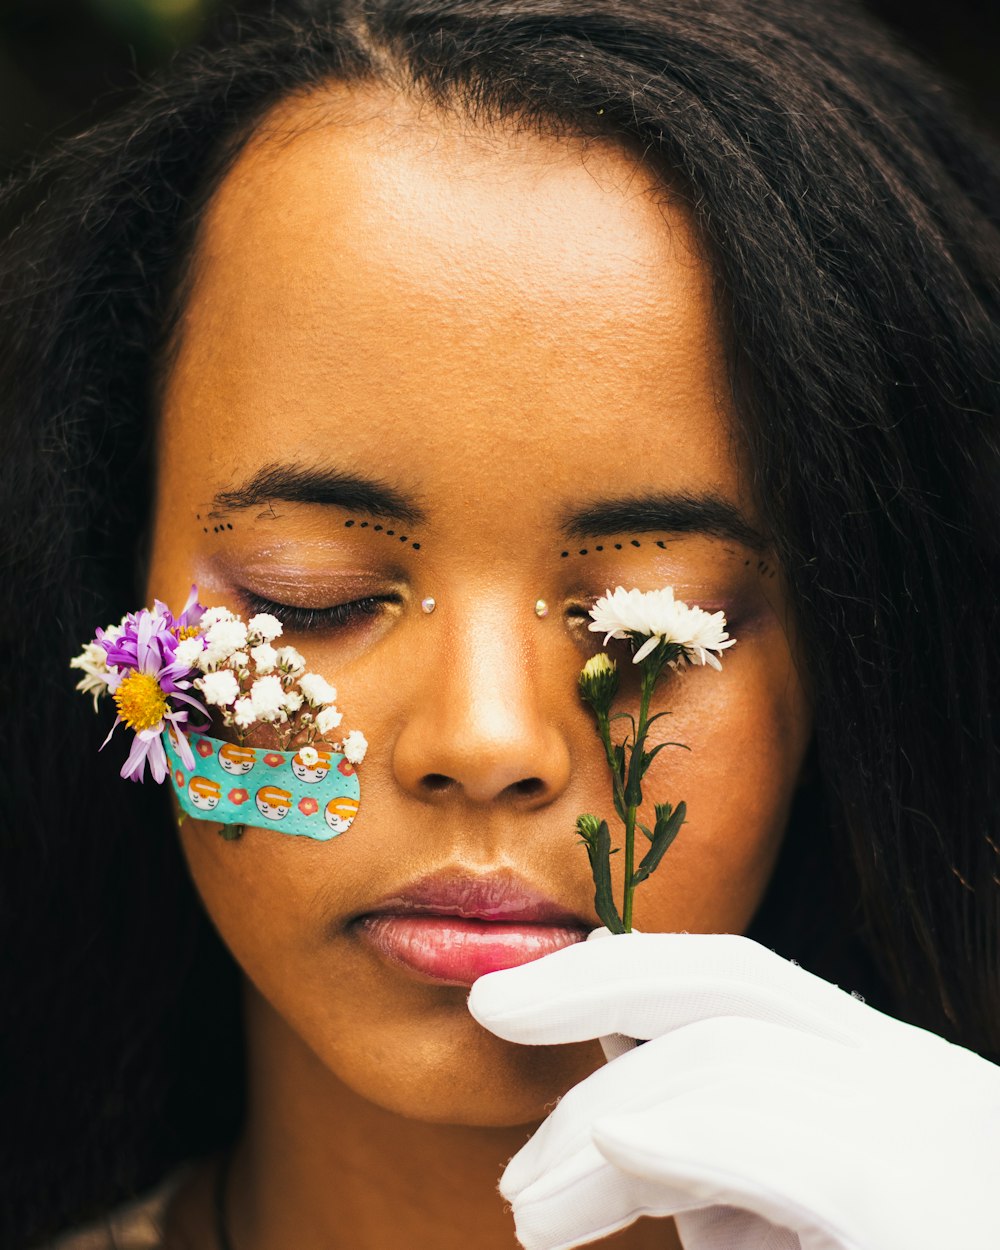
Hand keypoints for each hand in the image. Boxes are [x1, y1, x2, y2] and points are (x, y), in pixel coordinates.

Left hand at [468, 931, 999, 1249]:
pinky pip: (778, 1136)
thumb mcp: (784, 1213)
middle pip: (730, 983)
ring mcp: (930, 1132)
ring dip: (602, 1122)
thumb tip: (619, 1087)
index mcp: (885, 1071)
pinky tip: (616, 1146)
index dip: (617, 967)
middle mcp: (915, 1078)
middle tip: (489, 1013)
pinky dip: (684, 1133)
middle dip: (592, 980)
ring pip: (730, 1061)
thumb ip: (714, 1143)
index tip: (522, 991)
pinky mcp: (916, 1205)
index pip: (736, 979)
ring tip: (530, 1210)